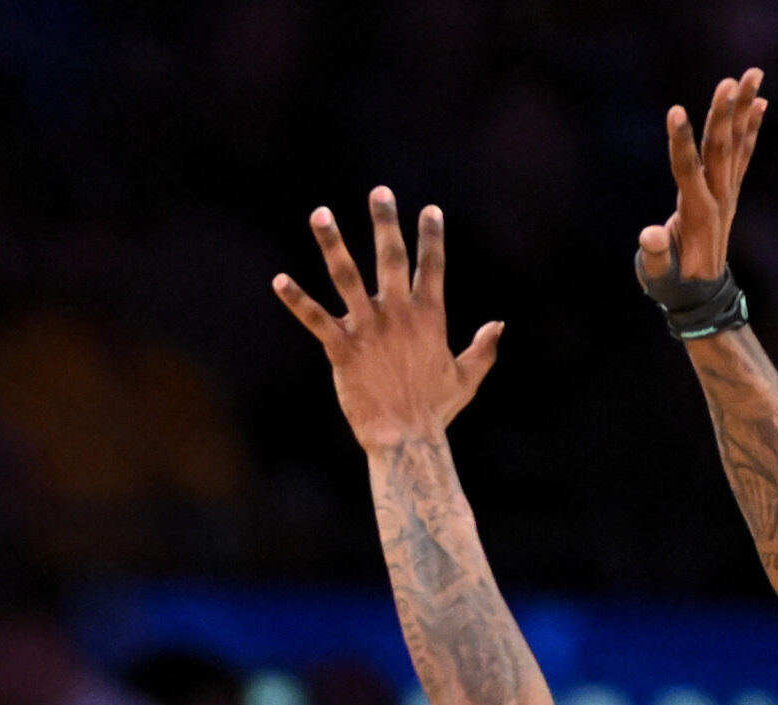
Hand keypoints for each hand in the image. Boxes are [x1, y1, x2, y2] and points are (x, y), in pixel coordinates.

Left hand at [273, 189, 502, 451]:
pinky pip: (315, 318)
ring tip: (321, 214)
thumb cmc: (435, 412)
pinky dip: (296, 299)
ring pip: (347, 277)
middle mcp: (399, 314)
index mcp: (430, 317)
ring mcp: (368, 329)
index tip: (429, 210)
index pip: (433, 266)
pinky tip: (279, 280)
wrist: (405, 440)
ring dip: (332, 244)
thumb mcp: (467, 377)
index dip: (432, 236)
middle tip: (380, 192)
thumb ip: (482, 348)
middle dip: (386, 223)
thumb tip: (499, 324)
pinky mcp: (341, 349)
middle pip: (392, 258)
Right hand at [637, 70, 766, 285]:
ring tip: (753, 75)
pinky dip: (751, 129)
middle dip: (725, 114)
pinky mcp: (728, 192)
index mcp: (696, 214)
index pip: (687, 171)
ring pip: (736, 145)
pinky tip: (760, 104)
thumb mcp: (657, 276)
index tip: (675, 111)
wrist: (700, 296)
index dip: (680, 142)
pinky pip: (743, 154)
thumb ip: (654, 256)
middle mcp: (717, 198)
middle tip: (731, 80)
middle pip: (721, 149)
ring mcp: (726, 194)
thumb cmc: (671, 285)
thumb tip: (650, 235)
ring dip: (744, 109)